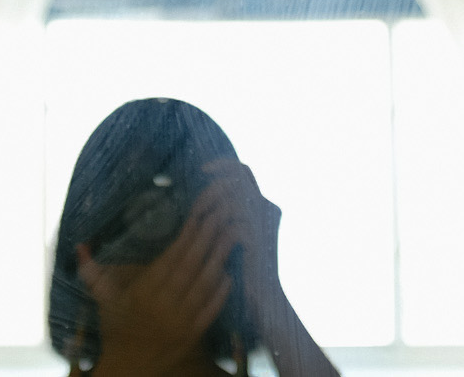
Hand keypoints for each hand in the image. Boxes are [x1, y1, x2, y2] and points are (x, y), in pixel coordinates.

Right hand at [76, 189, 240, 376]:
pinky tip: (228, 276)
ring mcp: (180, 322)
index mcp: (143, 294)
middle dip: (205, 241)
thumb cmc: (115, 331)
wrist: (127, 368)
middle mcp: (163, 306)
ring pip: (202, 287)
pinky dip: (219, 294)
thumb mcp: (103, 302)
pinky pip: (209, 312)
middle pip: (188, 268)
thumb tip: (80, 247)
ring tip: (228, 239)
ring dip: (216, 262)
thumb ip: (93, 273)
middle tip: (219, 218)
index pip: (168, 260)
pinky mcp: (193, 336)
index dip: (185, 238)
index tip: (197, 218)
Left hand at [197, 160, 287, 331]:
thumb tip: (205, 194)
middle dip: (212, 187)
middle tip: (196, 203)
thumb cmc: (246, 268)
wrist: (263, 298)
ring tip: (195, 219)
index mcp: (265, 204)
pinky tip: (202, 234)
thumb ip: (228, 211)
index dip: (223, 165)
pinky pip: (231, 222)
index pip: (244, 171)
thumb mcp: (236, 232)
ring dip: (209, 207)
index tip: (203, 170)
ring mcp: (264, 222)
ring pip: (231, 199)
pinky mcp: (258, 239)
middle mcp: (268, 208)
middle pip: (237, 179)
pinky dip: (213, 226)